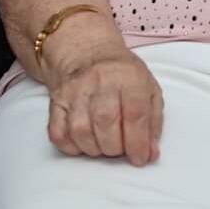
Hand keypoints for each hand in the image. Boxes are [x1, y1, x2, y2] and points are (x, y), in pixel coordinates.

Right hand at [41, 18, 163, 165]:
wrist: (86, 53)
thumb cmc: (122, 74)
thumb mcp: (148, 88)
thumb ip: (153, 122)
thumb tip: (150, 153)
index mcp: (129, 77)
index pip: (134, 113)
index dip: (138, 142)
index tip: (140, 158)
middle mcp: (100, 82)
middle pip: (106, 122)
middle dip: (116, 147)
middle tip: (121, 150)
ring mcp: (75, 92)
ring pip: (81, 131)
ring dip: (95, 148)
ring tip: (105, 145)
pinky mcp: (56, 103)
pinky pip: (59, 134)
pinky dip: (72, 147)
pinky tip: (85, 143)